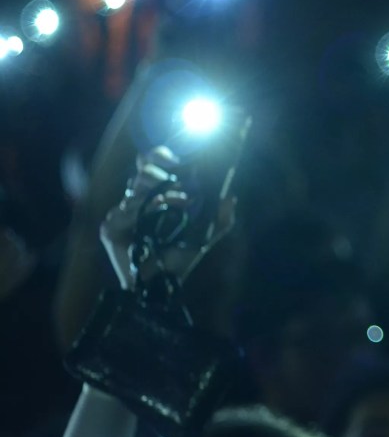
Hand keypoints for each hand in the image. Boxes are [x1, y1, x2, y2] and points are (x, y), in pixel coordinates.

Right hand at [99, 148, 235, 289]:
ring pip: (133, 191)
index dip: (160, 155)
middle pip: (141, 172)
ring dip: (155, 198)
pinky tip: (150, 221)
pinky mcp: (110, 228)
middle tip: (178, 187)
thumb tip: (231, 197)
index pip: (150, 161)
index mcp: (156, 193)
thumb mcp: (208, 233)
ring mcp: (122, 214)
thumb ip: (221, 216)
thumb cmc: (183, 255)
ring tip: (175, 205)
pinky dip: (138, 214)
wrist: (164, 281)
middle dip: (160, 177)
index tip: (176, 161)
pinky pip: (121, 212)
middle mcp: (137, 199)